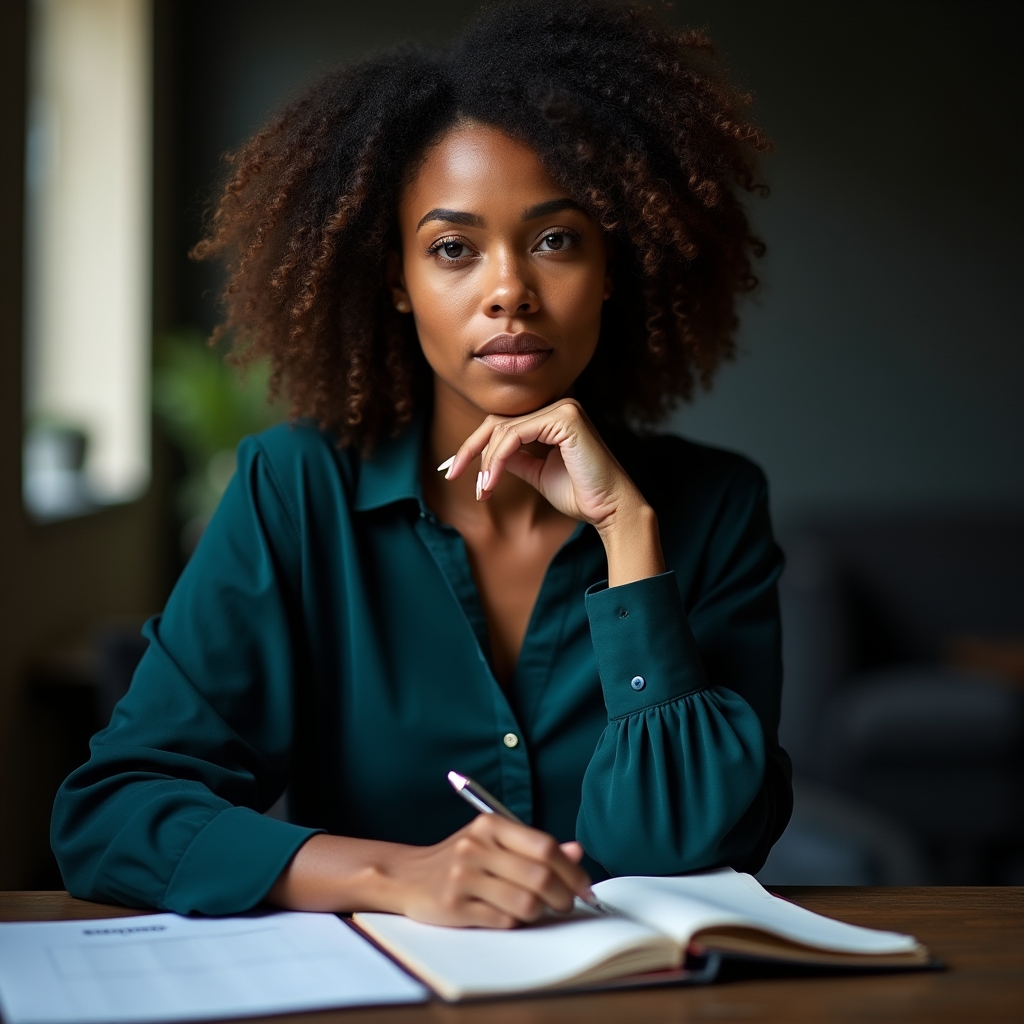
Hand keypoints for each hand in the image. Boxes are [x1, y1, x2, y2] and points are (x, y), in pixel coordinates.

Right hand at [388, 814, 592, 927]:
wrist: (406, 875)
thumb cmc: (460, 859)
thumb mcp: (494, 842)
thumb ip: (534, 847)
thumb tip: (576, 851)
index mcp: (490, 825)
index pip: (545, 847)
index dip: (572, 870)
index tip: (585, 887)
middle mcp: (476, 847)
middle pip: (539, 876)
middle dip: (563, 896)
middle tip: (568, 904)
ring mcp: (463, 876)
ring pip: (525, 903)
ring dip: (540, 913)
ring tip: (537, 910)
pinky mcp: (454, 906)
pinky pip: (503, 921)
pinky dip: (515, 922)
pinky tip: (509, 915)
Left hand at [443, 398, 665, 585]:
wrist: (609, 509)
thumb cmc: (580, 495)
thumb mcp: (537, 473)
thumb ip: (514, 459)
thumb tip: (484, 455)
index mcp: (554, 417)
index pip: (504, 424)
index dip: (475, 446)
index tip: (454, 469)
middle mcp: (559, 406)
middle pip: (498, 421)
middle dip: (470, 449)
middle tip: (452, 474)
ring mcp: (563, 409)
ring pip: (503, 430)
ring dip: (485, 462)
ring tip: (483, 490)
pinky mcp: (565, 419)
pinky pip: (515, 436)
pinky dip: (497, 460)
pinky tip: (492, 482)